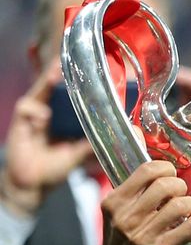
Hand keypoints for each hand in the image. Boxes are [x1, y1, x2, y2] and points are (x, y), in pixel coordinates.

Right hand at [2, 66, 92, 214]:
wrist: (33, 183)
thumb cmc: (55, 166)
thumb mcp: (78, 153)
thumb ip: (92, 143)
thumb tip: (117, 136)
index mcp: (63, 116)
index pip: (70, 92)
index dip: (77, 80)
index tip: (90, 67)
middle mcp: (48, 110)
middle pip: (54, 85)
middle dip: (60, 71)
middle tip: (68, 60)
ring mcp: (33, 114)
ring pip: (39, 91)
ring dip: (46, 82)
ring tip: (55, 76)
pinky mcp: (20, 122)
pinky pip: (26, 109)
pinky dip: (35, 112)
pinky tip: (43, 119)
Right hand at [100, 160, 190, 244]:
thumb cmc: (123, 239)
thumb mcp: (118, 212)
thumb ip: (134, 190)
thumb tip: (154, 154)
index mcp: (114, 203)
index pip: (146, 170)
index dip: (166, 168)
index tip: (171, 175)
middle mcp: (126, 218)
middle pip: (166, 185)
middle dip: (180, 185)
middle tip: (181, 193)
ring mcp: (144, 236)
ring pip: (181, 204)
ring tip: (189, 207)